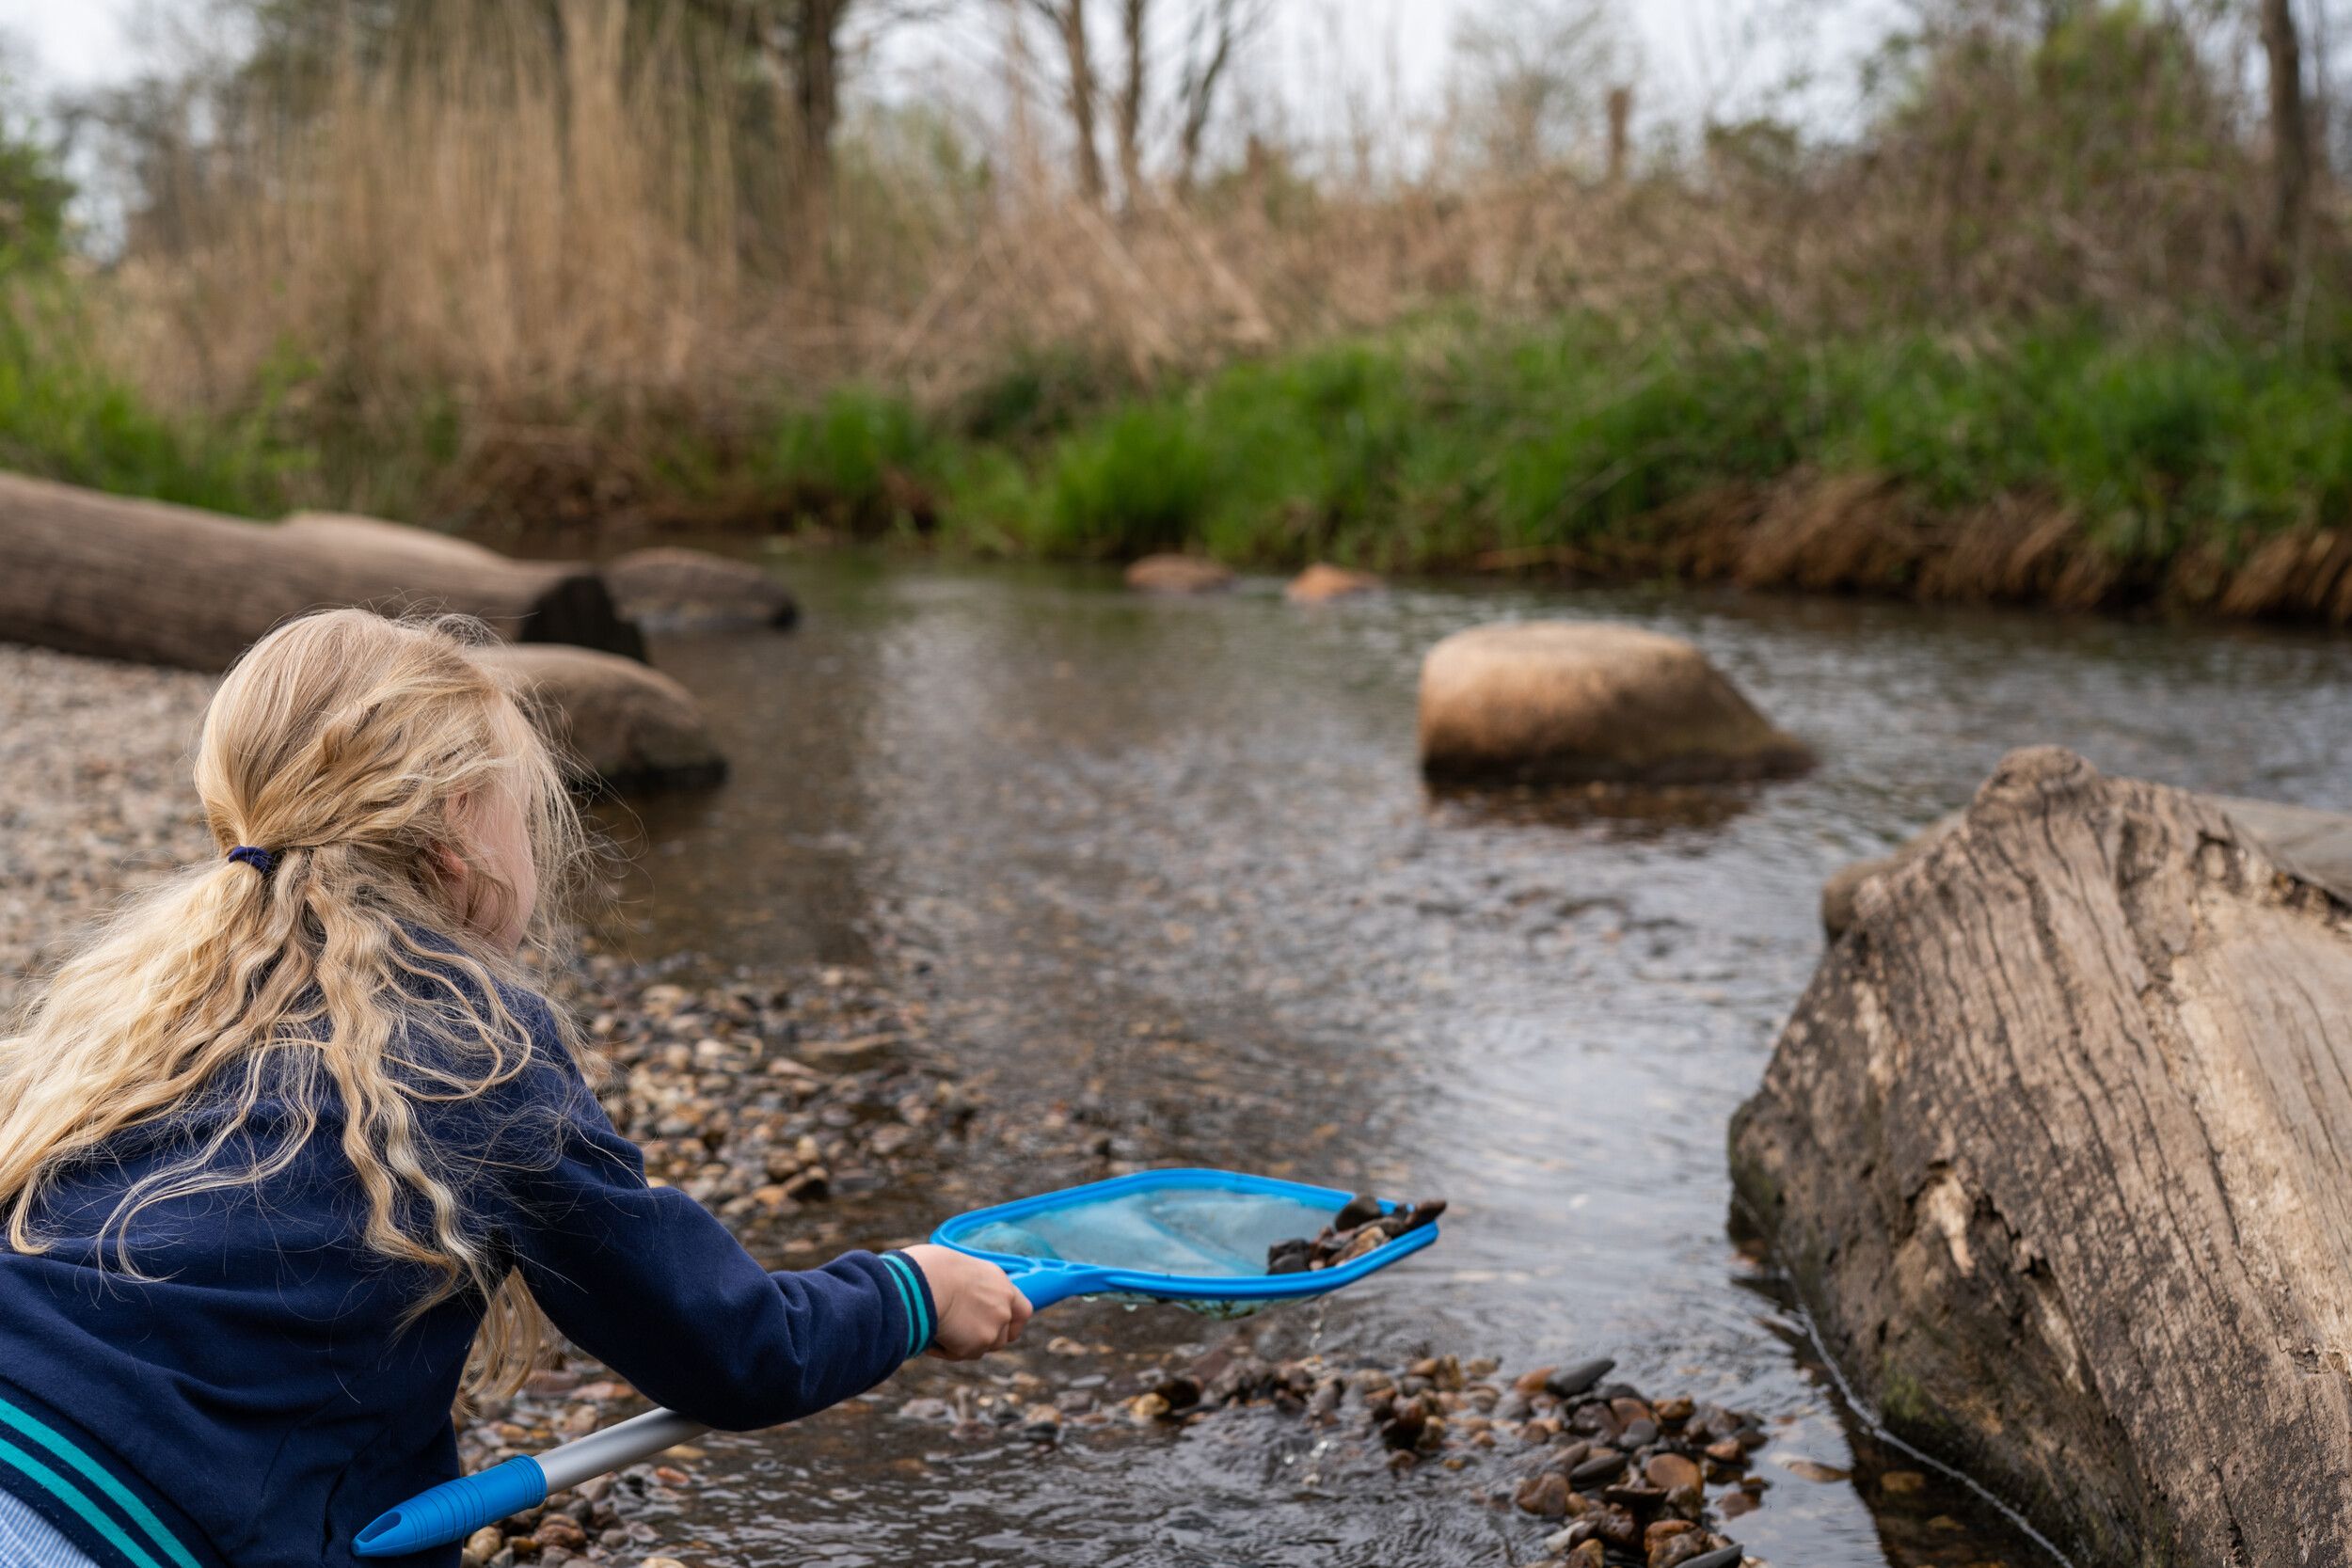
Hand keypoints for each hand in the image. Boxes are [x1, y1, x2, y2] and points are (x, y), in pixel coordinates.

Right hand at [900, 1244, 1032, 1359]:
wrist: (925, 1281)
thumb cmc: (929, 1268)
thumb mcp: (956, 1270)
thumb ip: (967, 1290)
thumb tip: (956, 1302)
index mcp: (1000, 1282)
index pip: (1022, 1310)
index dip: (1011, 1322)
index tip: (998, 1327)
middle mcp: (1004, 1306)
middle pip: (1003, 1336)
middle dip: (983, 1339)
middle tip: (960, 1335)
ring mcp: (994, 1327)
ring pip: (980, 1348)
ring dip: (962, 1344)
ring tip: (936, 1330)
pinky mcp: (977, 1345)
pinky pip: (959, 1354)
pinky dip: (944, 1350)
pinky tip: (930, 1336)